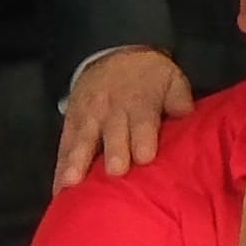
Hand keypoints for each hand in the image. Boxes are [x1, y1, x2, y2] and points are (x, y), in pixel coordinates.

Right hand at [57, 45, 191, 185]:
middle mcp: (111, 112)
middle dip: (114, 152)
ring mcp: (88, 119)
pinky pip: (64, 148)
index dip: (143, 138)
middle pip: (112, 134)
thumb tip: (186, 115)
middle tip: (115, 171)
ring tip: (72, 182)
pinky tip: (59, 191)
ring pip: (82, 141)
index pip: (142, 121)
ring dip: (77, 162)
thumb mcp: (170, 78)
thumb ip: (179, 99)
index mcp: (139, 103)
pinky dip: (60, 169)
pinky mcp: (70, 126)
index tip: (145, 157)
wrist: (112, 55)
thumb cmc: (148, 76)